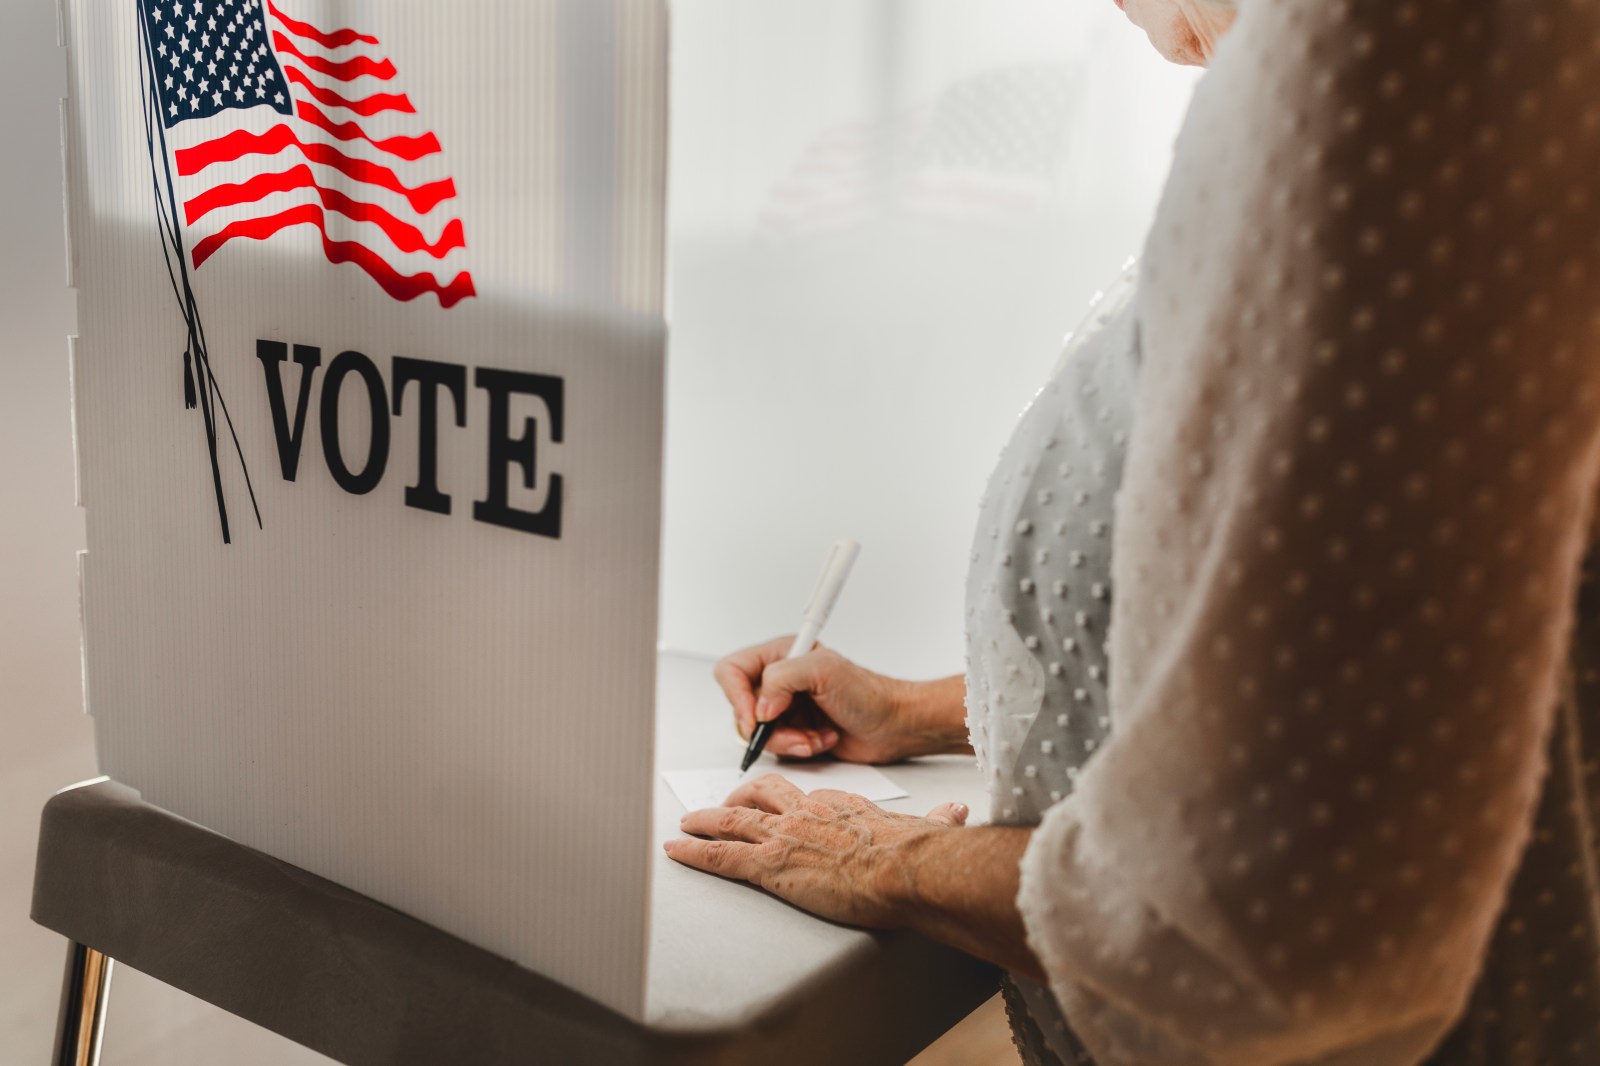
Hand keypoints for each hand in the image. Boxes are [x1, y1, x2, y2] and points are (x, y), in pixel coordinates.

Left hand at [664, 773, 969, 926]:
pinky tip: (676, 851)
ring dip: (704, 821)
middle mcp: (805, 813)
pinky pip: (721, 855)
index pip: (805, 796)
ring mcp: (784, 836)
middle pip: (760, 795)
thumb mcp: (928, 829)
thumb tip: (957, 814)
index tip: (780, 805)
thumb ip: (938, 821)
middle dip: (736, 798)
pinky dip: (694, 853)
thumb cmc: (917, 854)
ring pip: (732, 820)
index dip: (787, 801)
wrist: (905, 866)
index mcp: (840, 805)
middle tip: (721, 805)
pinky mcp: (770, 865)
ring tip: (686, 823)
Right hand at [715, 637, 958, 762]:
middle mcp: (778, 681)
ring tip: (815, 737)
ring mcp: (785, 708)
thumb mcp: (824, 670)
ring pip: (759, 734)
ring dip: (788, 741)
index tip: (756, 717)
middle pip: (742, 708)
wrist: (893, 725)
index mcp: (780, 654)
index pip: (732, 671)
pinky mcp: (794, 732)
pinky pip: (777, 749)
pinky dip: (799, 749)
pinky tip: (822, 741)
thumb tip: (758, 708)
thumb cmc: (868, 693)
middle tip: (796, 732)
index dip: (737, 697)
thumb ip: (782, 679)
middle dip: (769, 728)